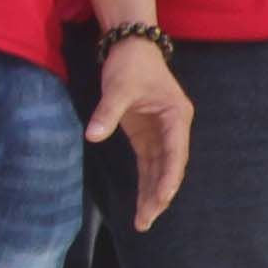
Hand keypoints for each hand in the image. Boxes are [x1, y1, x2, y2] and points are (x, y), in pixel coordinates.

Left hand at [91, 37, 196, 228]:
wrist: (131, 46)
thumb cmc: (130, 65)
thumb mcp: (118, 87)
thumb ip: (107, 112)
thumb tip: (92, 136)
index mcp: (176, 116)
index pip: (175, 154)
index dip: (168, 179)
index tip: (161, 200)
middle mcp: (174, 128)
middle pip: (170, 167)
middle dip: (159, 195)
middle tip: (146, 221)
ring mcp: (163, 132)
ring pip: (161, 169)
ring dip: (153, 193)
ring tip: (143, 221)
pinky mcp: (148, 134)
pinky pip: (149, 163)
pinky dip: (146, 182)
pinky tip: (142, 201)